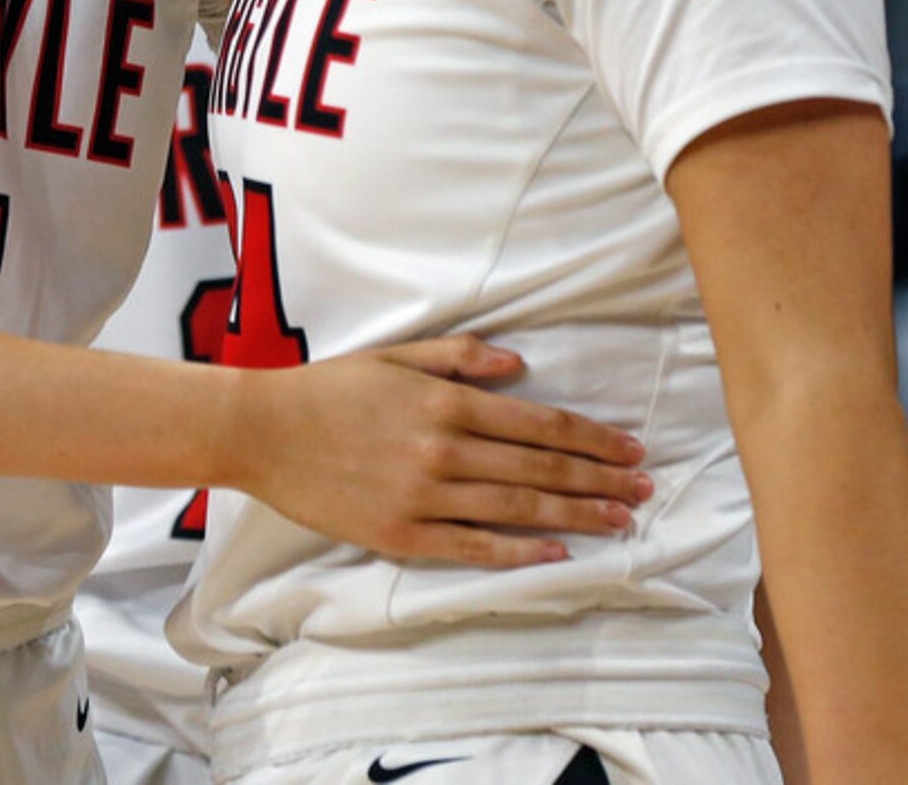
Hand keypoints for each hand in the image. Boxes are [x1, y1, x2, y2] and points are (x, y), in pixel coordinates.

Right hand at [238, 336, 650, 566]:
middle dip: (600, 478)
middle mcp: (444, 449)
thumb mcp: (394, 355)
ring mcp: (424, 495)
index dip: (591, 438)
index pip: (539, 423)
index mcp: (444, 402)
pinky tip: (558, 552)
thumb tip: (520, 364)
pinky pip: (474, 547)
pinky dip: (520, 553)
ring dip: (578, 514)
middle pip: (540, 469)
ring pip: (519, 509)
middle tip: (646, 488)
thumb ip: (459, 357)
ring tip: (623, 520)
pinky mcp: (402, 533)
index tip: (630, 448)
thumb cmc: (327, 388)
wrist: (262, 431)